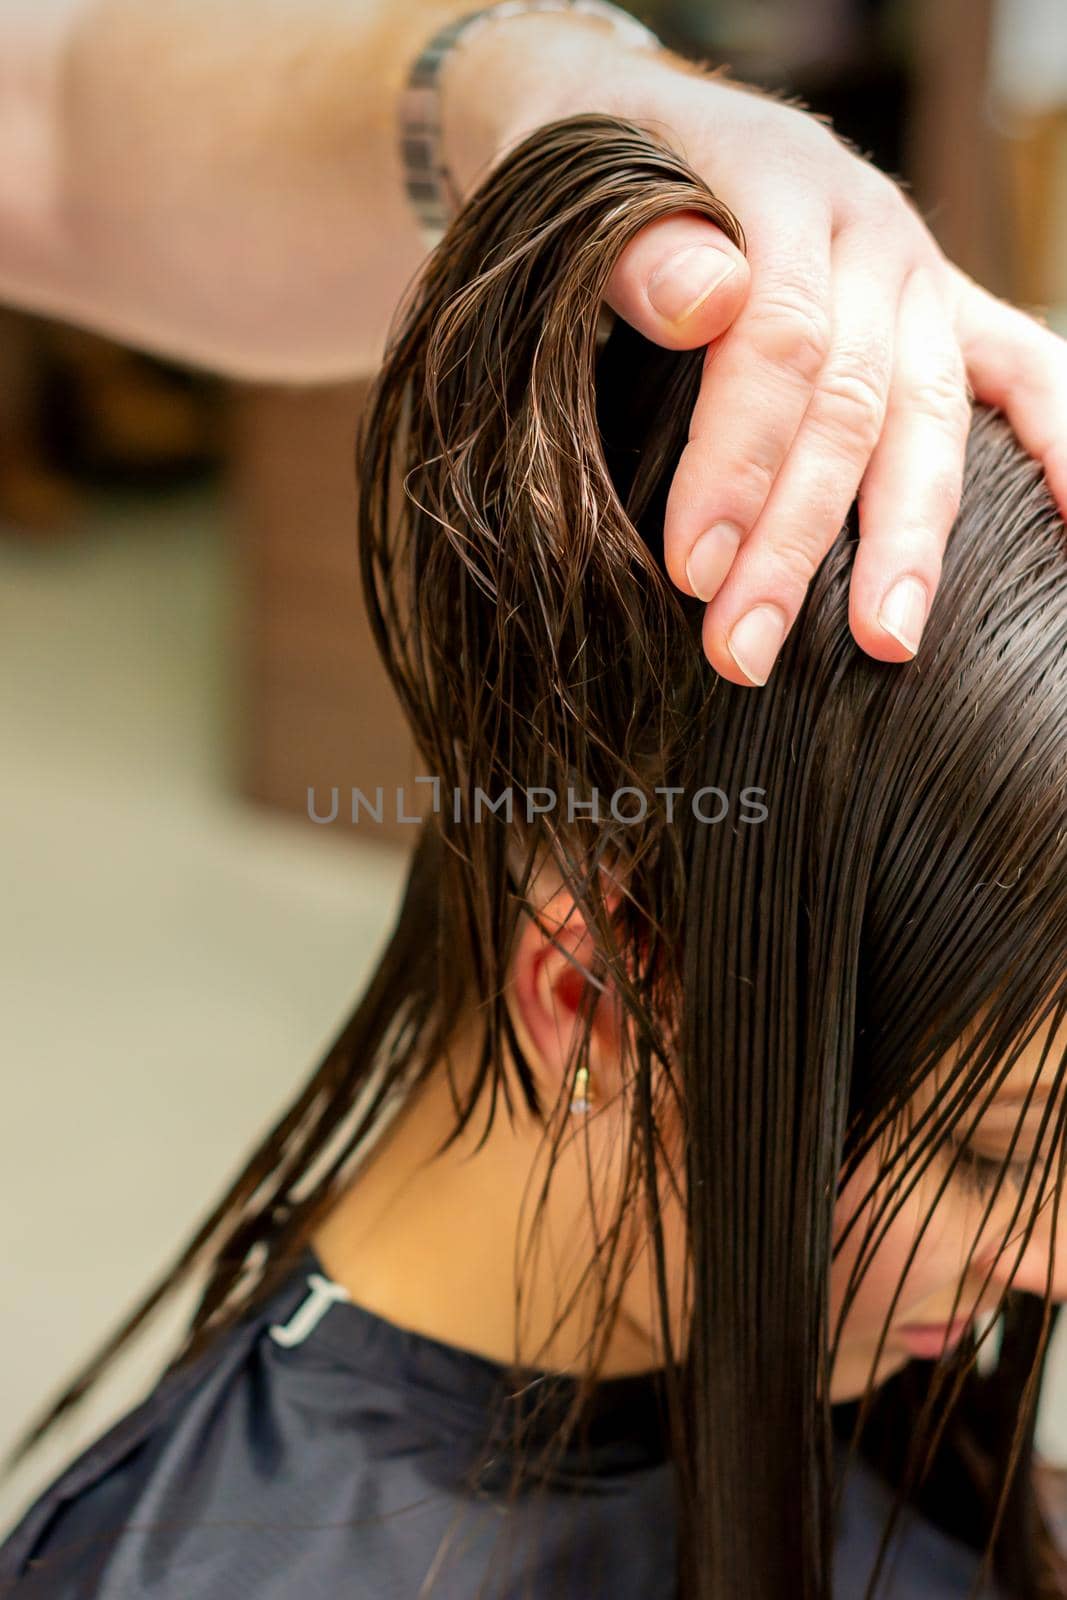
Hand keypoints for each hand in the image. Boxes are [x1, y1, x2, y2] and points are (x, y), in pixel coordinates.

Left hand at [448, 21, 1066, 685]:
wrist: (638, 123)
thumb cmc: (598, 176)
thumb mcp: (579, 182)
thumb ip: (637, 248)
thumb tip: (707, 302)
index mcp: (776, 190)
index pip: (778, 340)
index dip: (738, 461)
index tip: (693, 570)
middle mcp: (865, 233)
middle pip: (851, 402)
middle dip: (799, 541)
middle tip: (744, 651)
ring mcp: (915, 275)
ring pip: (931, 413)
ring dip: (909, 539)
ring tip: (887, 644)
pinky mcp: (942, 308)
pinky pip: (1023, 367)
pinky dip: (1058, 437)